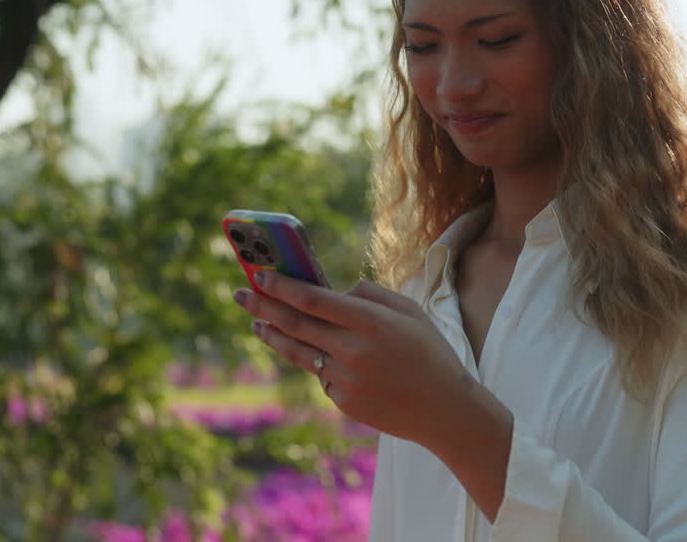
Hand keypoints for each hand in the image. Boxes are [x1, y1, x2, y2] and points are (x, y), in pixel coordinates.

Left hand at [234, 271, 473, 446]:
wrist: (446, 410)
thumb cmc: (429, 353)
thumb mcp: (410, 311)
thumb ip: (371, 294)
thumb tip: (336, 289)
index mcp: (371, 321)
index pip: (313, 300)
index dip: (282, 286)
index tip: (260, 275)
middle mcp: (353, 350)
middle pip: (295, 325)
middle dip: (263, 307)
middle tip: (241, 294)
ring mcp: (346, 379)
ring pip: (299, 353)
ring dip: (273, 335)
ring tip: (257, 324)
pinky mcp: (344, 402)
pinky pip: (322, 376)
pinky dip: (319, 364)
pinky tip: (327, 359)